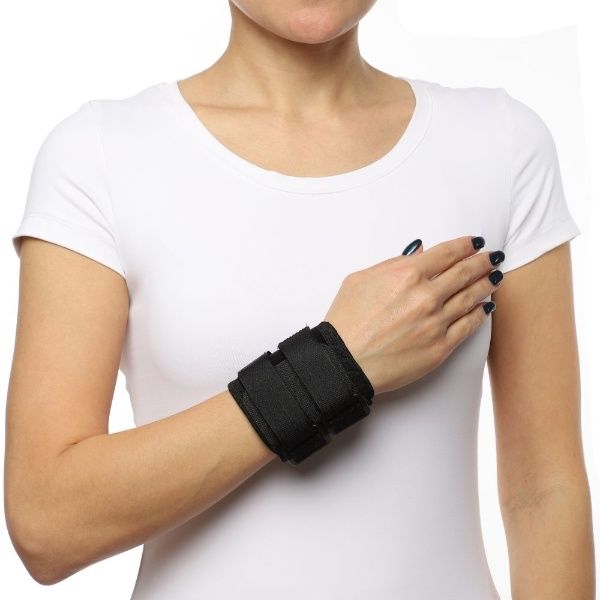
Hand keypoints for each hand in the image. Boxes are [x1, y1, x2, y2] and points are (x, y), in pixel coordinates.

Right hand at [323, 236, 503, 394]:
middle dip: (483, 261)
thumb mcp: (360, 279)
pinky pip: (468, 326)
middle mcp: (426, 296)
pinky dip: (480, 314)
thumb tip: (419, 255)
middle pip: (465, 272)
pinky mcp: (440, 348)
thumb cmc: (346, 321)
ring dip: (487, 284)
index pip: (446, 253)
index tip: (475, 242)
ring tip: (495, 277)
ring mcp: (436, 323)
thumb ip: (392, 264)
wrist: (344, 362)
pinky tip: (486, 306)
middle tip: (493, 257)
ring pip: (472, 297)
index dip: (465, 245)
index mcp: (406, 274)